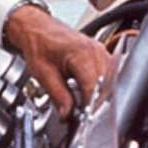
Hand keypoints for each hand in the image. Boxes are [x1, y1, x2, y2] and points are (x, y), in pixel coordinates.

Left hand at [1, 0, 114, 115]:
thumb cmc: (39, 44)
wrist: (37, 28)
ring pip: (110, 82)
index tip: (84, 119)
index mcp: (81, 53)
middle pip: (106, 86)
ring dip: (99, 95)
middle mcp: (95, 51)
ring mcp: (101, 51)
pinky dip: (101, 87)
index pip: (94, 87)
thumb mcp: (43, 74)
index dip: (90, 106)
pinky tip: (89, 93)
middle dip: (95, 103)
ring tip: (84, 104)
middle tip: (82, 116)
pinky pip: (108, 75)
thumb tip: (68, 115)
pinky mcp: (101, 55)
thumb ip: (58, 96)